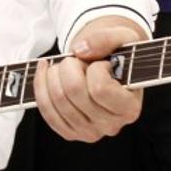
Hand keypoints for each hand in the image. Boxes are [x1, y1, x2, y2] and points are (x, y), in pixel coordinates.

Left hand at [34, 17, 145, 141]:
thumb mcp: (123, 38)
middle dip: (69, 66)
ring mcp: (89, 132)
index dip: (95, 68)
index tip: (101, 62)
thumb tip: (80, 50)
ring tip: (66, 67)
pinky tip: (46, 71)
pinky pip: (46, 110)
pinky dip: (41, 86)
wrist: (108, 67)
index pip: (100, 89)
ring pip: (57, 100)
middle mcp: (111, 126)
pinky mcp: (70, 133)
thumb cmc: (118, 55)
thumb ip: (106, 39)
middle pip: (74, 92)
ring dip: (54, 74)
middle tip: (77, 60)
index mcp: (129, 107)